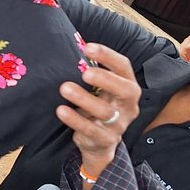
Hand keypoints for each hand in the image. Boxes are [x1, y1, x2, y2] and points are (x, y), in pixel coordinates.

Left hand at [56, 43, 140, 182]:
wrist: (99, 143)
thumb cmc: (98, 106)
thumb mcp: (101, 90)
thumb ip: (92, 73)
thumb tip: (73, 46)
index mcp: (128, 86)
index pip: (124, 67)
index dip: (108, 56)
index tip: (87, 47)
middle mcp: (128, 105)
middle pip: (124, 90)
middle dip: (105, 79)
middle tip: (84, 72)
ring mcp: (119, 124)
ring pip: (105, 111)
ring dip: (84, 99)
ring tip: (65, 88)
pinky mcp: (105, 139)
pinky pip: (90, 129)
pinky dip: (75, 119)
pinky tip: (61, 110)